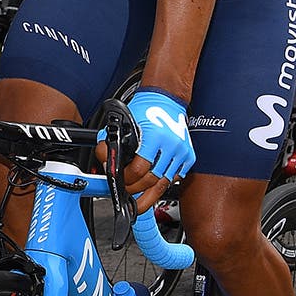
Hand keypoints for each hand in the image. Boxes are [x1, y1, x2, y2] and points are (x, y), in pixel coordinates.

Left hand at [124, 88, 194, 209]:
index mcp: (155, 136)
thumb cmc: (145, 109)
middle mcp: (171, 145)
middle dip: (136, 190)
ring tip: (139, 196)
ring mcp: (182, 152)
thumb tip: (106, 163)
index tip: (122, 181)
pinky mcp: (188, 156)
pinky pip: (175, 178)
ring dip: (149, 192)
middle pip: (153, 181)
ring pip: (165, 183)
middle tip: (127, 190)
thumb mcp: (125, 124)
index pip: (140, 169)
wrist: (166, 99)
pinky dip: (163, 183)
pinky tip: (153, 184)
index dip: (128, 179)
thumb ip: (114, 144)